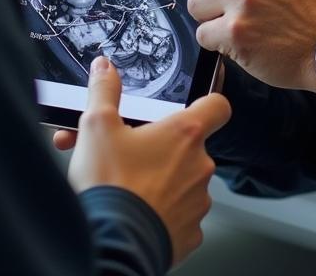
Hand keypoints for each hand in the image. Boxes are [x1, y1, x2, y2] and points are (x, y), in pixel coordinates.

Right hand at [60, 57, 230, 265]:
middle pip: (189, 147)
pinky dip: (161, 212)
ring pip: (183, 182)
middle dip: (161, 148)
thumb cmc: (110, 186)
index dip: (207, 102)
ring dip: (160, 180)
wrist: (111, 245)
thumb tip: (104, 69)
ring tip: (127, 184)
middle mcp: (200, 165)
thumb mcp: (98, 126)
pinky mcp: (190, 234)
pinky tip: (136, 211)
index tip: (195, 106)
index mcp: (185, 133)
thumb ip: (104, 91)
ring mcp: (197, 201)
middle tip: (131, 153)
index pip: (217, 105)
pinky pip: (179, 215)